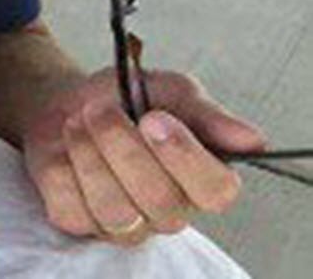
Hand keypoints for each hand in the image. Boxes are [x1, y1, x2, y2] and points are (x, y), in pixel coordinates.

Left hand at [20, 66, 263, 243]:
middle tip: (102, 109)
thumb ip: (207, 115)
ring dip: (91, 155)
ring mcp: (125, 223)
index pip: (216, 191)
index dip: (185, 157)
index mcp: (202, 180)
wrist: (69, 99)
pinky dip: (63, 167)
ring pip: (116, 211)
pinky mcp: (79, 222)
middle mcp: (169, 210)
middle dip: (124, 146)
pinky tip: (65, 144)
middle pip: (160, 200)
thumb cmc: (125, 100)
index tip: (155, 119)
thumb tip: (251, 139)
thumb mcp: (169, 91)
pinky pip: (72, 209)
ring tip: (80, 120)